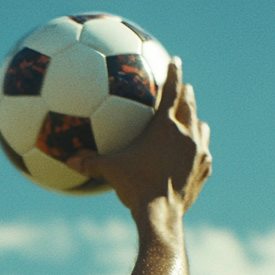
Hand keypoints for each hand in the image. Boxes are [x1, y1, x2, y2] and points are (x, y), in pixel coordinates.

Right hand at [66, 58, 212, 220]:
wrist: (162, 214)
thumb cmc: (136, 187)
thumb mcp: (110, 171)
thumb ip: (91, 161)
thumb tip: (69, 158)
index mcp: (164, 126)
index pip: (171, 90)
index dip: (173, 72)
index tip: (175, 60)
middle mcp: (186, 134)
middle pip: (190, 103)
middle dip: (186, 92)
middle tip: (183, 86)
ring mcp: (199, 152)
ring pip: (202, 126)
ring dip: (195, 119)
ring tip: (191, 119)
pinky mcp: (204, 170)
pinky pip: (205, 153)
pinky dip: (199, 147)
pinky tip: (196, 153)